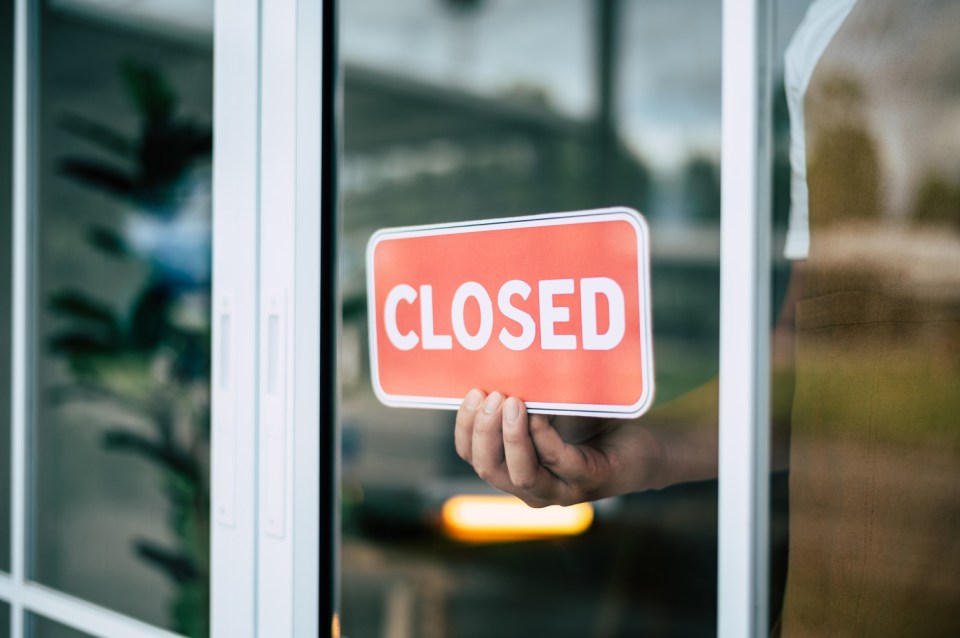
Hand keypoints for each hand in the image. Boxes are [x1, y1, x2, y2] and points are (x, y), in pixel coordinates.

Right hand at [454, 388, 665, 506]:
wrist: (647, 442)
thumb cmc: (593, 422)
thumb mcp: (549, 405)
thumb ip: (522, 395)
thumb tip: (492, 361)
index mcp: (513, 469)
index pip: (473, 456)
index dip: (465, 428)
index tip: (471, 393)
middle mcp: (532, 487)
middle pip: (489, 468)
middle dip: (484, 431)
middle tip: (492, 395)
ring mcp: (561, 489)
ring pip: (520, 475)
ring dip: (510, 436)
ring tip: (512, 401)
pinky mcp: (590, 481)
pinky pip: (559, 463)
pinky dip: (544, 438)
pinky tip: (539, 413)